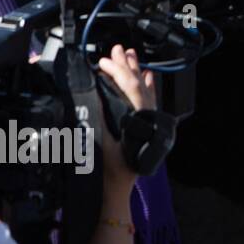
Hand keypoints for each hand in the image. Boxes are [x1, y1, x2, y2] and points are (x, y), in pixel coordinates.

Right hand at [96, 45, 155, 192]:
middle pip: (140, 86)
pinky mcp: (145, 129)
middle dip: (128, 66)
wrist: (114, 194)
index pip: (131, 89)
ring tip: (131, 56)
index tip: (104, 61)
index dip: (118, 71)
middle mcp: (148, 120)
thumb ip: (101, 120)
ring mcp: (149, 124)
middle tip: (119, 49)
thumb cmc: (106, 174)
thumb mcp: (100, 145)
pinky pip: (148, 103)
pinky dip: (147, 88)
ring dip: (136, 73)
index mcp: (140, 121)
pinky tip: (148, 77)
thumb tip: (95, 94)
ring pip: (145, 92)